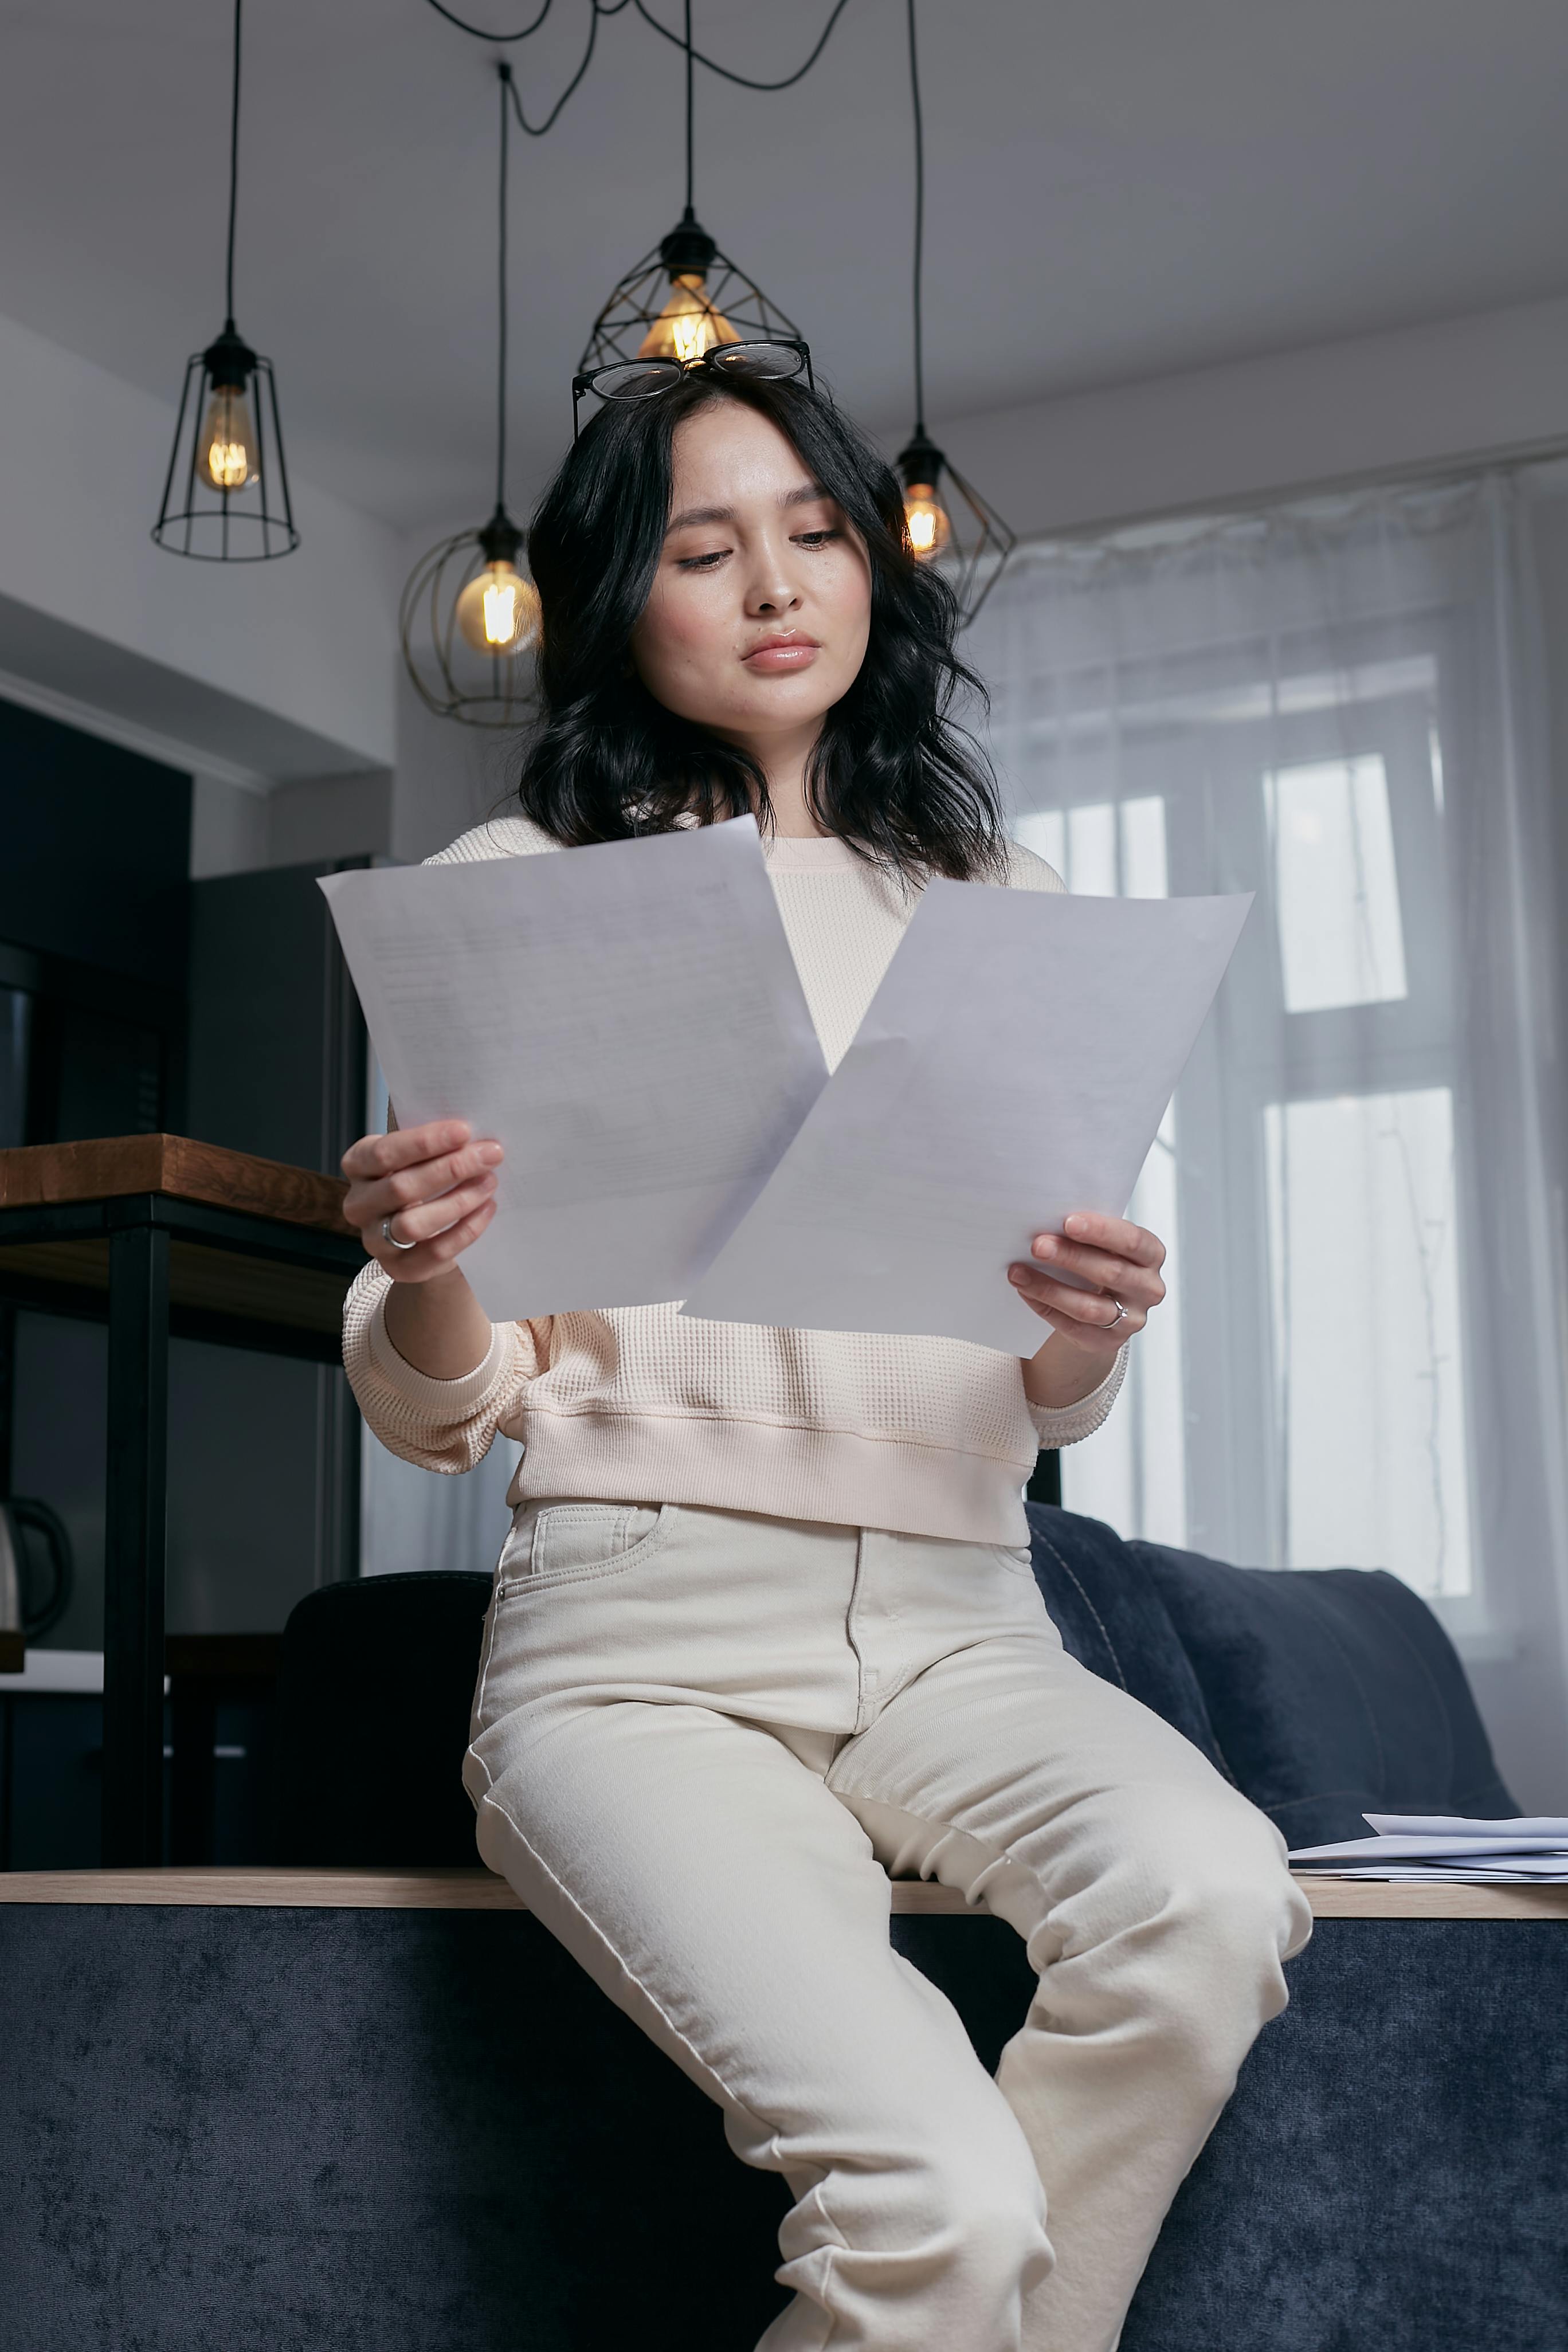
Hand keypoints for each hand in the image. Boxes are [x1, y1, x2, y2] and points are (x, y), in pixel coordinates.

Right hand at [340, 1118, 502, 1283]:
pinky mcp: (398, 1268)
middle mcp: (358, 1204)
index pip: (384, 1153)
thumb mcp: (420, 1158)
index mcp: (358, 1165)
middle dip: (451, 1168)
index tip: (464, 1130)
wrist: (426, 1233)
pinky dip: (466, 1229)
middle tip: (490, 1154)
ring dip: (458, 1201)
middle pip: (401, 1187)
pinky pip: (434, 1251)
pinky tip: (487, 1208)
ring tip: (489, 1182)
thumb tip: (475, 1134)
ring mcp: (374, 1240)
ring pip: (412, 1224)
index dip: (424, 1142)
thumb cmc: (424, 1181)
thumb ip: (436, 1145)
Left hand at [1009, 1211, 1166, 1368]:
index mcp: (1151, 1254)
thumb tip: (1046, 1222)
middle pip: (1110, 1272)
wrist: (1101, 1305)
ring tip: (1017, 1272)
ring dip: (1049, 1288)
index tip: (1069, 1222)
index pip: (1133, 1241)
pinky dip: (1046, 1308)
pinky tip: (1025, 1292)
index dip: (1102, 1231)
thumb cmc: (1098, 1260)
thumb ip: (1086, 1234)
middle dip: (1070, 1257)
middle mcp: (1148, 1288)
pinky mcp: (1108, 1342)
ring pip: (1089, 1306)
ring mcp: (1131, 1319)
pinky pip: (1074, 1327)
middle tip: (1037, 1245)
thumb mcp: (1102, 1244)